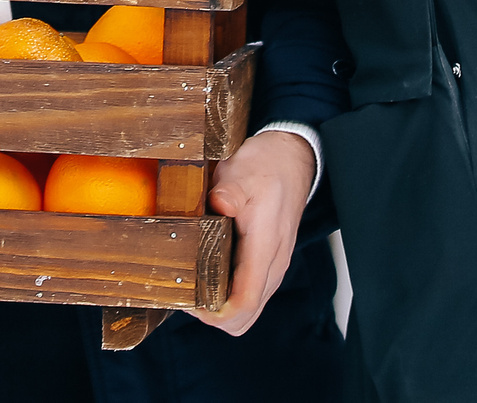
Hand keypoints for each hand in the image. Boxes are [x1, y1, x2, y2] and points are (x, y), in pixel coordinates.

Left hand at [192, 129, 315, 335]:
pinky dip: (228, 294)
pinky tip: (208, 274)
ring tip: (193, 285)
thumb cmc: (266, 167)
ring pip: (248, 309)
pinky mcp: (268, 263)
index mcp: (265, 248)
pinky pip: (249, 294)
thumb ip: (230, 191)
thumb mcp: (242, 172)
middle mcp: (272, 265)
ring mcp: (272, 266)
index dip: (214, 314)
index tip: (190, 302)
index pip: (244, 304)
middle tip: (185, 294)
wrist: (291, 159)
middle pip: (245, 317)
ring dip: (220, 306)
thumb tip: (220, 204)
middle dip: (212, 315)